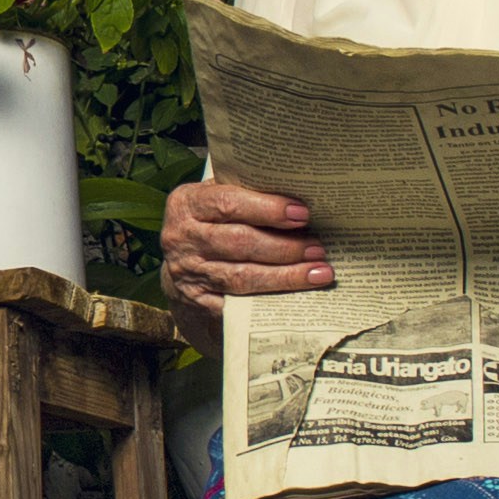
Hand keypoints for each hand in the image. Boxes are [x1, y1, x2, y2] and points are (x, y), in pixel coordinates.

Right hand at [163, 177, 330, 317]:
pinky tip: (297, 297)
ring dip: (286, 276)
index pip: (228, 203)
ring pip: (242, 277)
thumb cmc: (210, 224)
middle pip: (240, 242)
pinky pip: (238, 305)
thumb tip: (299, 193)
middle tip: (318, 248)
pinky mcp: (197, 302)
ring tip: (319, 272)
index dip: (268, 209)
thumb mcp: (215, 200)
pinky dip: (270, 301)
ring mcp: (188, 273)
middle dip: (284, 246)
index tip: (302, 214)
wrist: (179, 266)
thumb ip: (244, 193)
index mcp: (186, 203)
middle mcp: (181, 238)